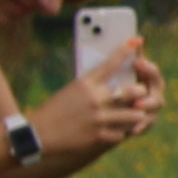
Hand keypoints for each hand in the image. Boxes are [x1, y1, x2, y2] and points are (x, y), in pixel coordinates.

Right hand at [30, 60, 155, 173]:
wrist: (37, 135)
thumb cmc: (55, 111)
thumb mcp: (72, 91)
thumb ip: (93, 87)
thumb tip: (114, 82)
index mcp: (85, 84)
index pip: (110, 64)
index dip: (125, 51)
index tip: (136, 41)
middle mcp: (94, 99)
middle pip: (133, 90)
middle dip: (140, 92)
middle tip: (140, 93)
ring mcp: (98, 118)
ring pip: (134, 114)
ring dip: (135, 115)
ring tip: (133, 114)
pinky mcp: (98, 136)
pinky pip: (122, 134)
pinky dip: (121, 133)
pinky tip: (117, 131)